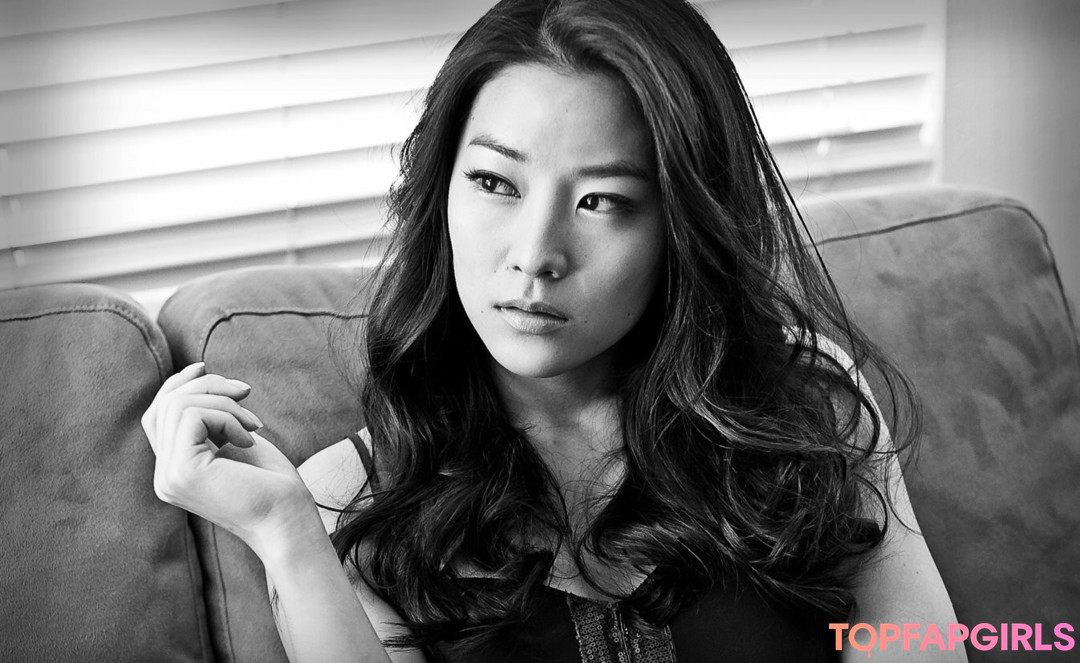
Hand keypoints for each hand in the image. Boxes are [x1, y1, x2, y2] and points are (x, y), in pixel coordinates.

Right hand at [142, 362, 315, 556]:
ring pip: (178, 405)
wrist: (289, 520)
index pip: (157, 415)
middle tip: (246, 393)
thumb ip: (210, 417)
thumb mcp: (235, 439)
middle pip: (166, 404)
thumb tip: (197, 374)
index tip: (205, 368)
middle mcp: (164, 476)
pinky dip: (227, 416)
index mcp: (174, 469)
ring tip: (253, 424)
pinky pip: (193, 415)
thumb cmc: (272, 483)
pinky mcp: (182, 472)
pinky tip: (248, 439)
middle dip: (210, 386)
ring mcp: (169, 476)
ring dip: (224, 402)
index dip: (177, 385)